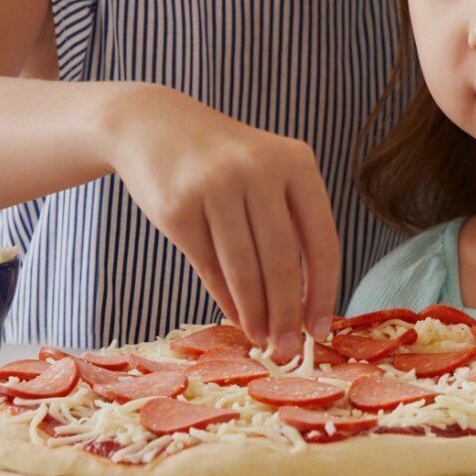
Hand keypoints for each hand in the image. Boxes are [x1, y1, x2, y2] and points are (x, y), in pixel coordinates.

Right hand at [105, 85, 341, 357]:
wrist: (151, 123)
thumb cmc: (220, 160)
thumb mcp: (266, 172)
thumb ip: (289, 225)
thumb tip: (303, 306)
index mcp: (295, 162)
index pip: (322, 240)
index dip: (324, 292)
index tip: (321, 330)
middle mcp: (258, 170)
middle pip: (282, 261)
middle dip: (286, 315)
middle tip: (288, 351)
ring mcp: (215, 186)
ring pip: (244, 270)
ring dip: (255, 314)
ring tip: (261, 340)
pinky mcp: (177, 207)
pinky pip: (208, 266)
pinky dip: (225, 299)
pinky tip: (236, 316)